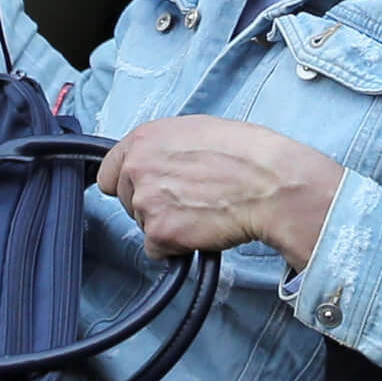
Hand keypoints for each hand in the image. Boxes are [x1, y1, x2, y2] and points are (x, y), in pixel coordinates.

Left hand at [99, 114, 343, 260]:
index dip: (129, 183)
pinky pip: (157, 249)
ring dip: (167, 225)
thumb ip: (166, 147)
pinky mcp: (160, 232)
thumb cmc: (249, 155)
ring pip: (143, 224)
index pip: (109, 170)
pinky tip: (201, 230)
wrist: (271, 186)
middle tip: (187, 201)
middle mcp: (137, 168)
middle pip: (126, 200)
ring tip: (202, 211)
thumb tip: (159, 161)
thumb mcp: (198, 131)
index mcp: (144, 139)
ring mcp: (145, 201)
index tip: (144, 190)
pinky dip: (176, 247)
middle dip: (151, 204)